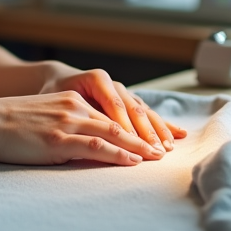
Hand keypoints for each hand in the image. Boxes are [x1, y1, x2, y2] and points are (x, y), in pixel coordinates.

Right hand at [0, 91, 166, 166]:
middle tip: (167, 148)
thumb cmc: (6, 125)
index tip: (154, 137)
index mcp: (71, 102)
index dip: (136, 126)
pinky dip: (118, 153)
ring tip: (158, 157)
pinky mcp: (59, 139)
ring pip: (114, 133)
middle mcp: (75, 108)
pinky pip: (96, 145)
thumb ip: (63, 127)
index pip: (111, 113)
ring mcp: (68, 122)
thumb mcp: (40, 120)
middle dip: (146, 135)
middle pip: (120, 121)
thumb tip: (79, 145)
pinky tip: (133, 161)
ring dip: (139, 146)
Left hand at [40, 68, 186, 151]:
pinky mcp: (127, 101)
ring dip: (157, 130)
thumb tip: (90, 135)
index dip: (127, 127)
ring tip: (168, 146)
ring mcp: (123, 92)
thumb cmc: (52, 93)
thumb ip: (75, 115)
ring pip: (143, 111)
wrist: (55, 80)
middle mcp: (114, 84)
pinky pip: (146, 113)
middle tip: (157, 151)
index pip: (116, 106)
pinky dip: (161, 124)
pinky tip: (178, 134)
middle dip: (147, 132)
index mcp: (98, 79)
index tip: (135, 145)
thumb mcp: (58, 101)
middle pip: (134, 110)